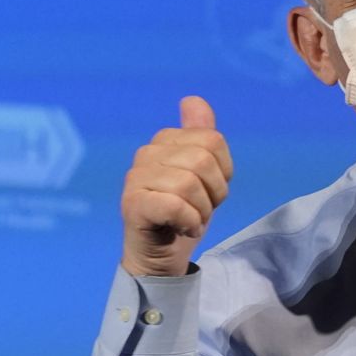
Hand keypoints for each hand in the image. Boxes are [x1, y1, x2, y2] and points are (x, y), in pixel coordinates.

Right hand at [120, 96, 233, 276]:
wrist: (161, 256)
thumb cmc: (184, 213)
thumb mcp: (204, 174)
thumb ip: (201, 136)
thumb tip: (192, 99)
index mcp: (165, 140)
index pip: (213, 140)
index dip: (223, 172)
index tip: (210, 191)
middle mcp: (146, 153)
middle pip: (203, 161)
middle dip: (213, 193)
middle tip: (200, 209)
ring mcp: (135, 177)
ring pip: (189, 183)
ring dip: (200, 210)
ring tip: (190, 220)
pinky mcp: (132, 203)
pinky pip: (175, 204)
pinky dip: (189, 221)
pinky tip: (182, 228)